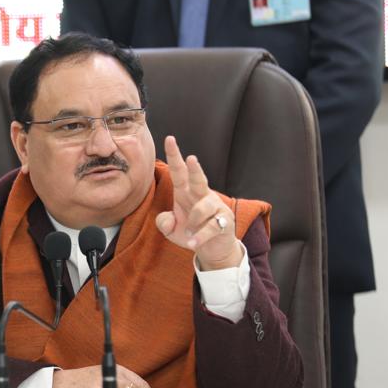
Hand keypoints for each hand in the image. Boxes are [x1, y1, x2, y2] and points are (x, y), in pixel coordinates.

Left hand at [155, 136, 242, 269]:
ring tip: (188, 232)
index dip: (174, 156)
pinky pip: (210, 227)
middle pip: (198, 179)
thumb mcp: (170, 229)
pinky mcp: (224, 222)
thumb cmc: (191, 232)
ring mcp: (215, 208)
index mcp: (186, 193)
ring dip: (193, 221)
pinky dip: (199, 236)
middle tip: (191, 158)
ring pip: (204, 206)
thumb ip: (163, 223)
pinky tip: (193, 243)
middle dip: (195, 168)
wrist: (212, 249)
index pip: (179, 172)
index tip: (169, 138)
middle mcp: (201, 197)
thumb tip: (165, 219)